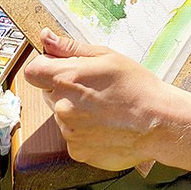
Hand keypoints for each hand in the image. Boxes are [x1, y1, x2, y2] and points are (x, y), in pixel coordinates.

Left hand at [26, 30, 174, 169]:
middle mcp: (61, 107)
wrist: (157, 122)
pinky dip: (84, 130)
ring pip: (62, 114)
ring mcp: (68, 133)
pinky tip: (106, 124)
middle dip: (64, 88)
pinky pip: (73, 135)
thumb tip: (46, 37)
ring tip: (105, 107)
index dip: (46, 67)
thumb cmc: (135, 85)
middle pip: (48, 93)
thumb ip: (70, 48)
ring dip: (75, 110)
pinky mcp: (77, 152)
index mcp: (66, 79)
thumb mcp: (106, 56)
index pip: (33, 71)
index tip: (62, 68)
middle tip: (95, 87)